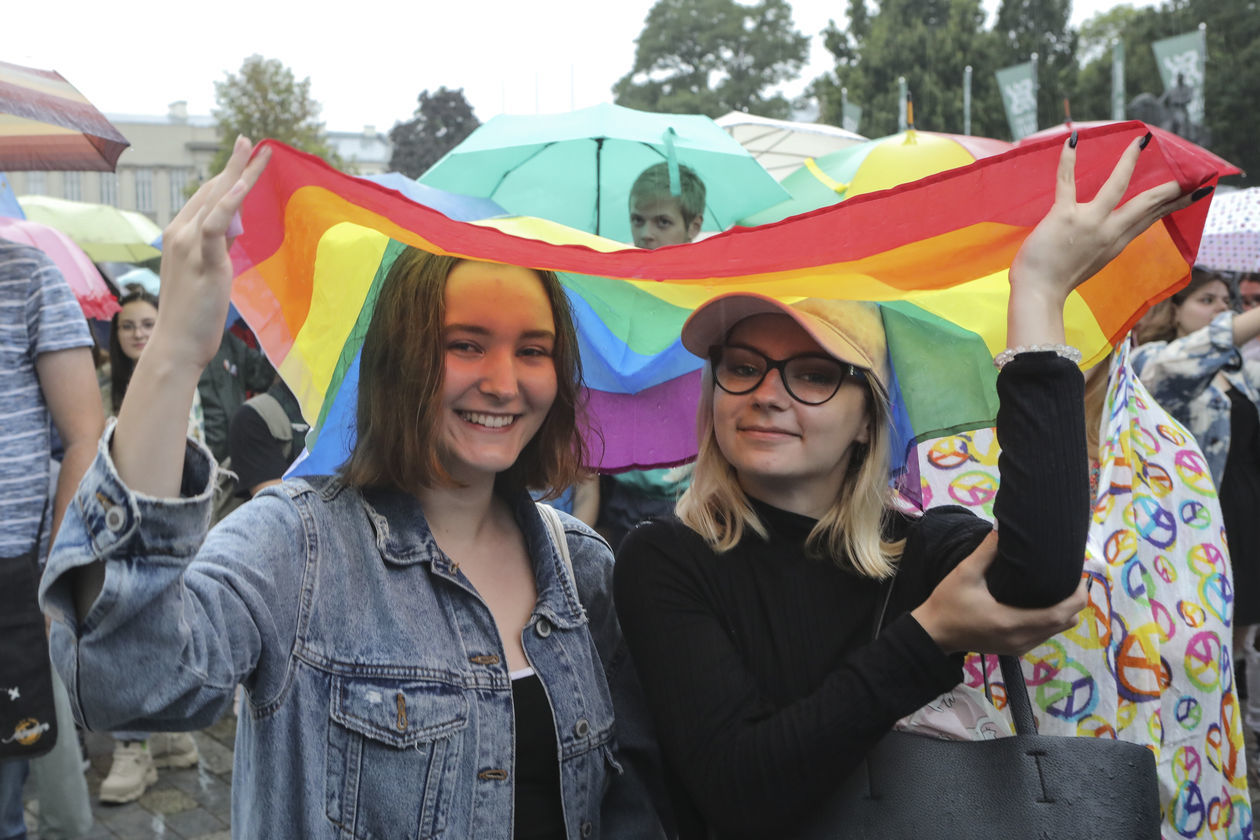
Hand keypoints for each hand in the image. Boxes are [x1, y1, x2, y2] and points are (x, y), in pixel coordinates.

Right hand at [148, 136, 270, 373]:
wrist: (177, 343)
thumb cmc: (194, 314)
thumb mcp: (207, 272)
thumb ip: (217, 247)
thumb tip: (233, 229)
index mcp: (179, 235)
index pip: (205, 197)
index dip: (225, 176)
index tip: (243, 156)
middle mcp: (179, 233)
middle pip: (211, 191)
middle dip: (233, 165)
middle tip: (250, 141)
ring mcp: (189, 245)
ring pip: (215, 200)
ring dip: (238, 174)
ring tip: (256, 151)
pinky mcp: (203, 261)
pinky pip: (216, 225)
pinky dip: (230, 202)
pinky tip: (244, 185)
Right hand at [911, 531, 1086, 655]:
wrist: (932, 633)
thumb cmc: (947, 603)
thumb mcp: (964, 574)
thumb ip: (986, 551)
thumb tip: (1003, 529)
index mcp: (1011, 622)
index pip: (1060, 614)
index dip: (1076, 595)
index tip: (1078, 574)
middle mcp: (1021, 639)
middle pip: (1066, 622)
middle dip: (1074, 600)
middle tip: (1070, 576)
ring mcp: (1019, 647)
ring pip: (1058, 630)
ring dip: (1064, 611)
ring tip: (1059, 586)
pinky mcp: (1015, 648)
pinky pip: (1045, 635)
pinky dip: (1051, 619)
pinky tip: (1043, 602)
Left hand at [1010, 132, 1201, 306]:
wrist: (1039, 293)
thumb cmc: (1060, 278)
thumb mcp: (1096, 260)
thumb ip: (1108, 241)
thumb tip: (1117, 226)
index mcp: (1117, 242)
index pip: (1152, 217)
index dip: (1175, 203)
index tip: (1195, 191)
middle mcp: (1109, 231)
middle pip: (1147, 203)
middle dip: (1170, 187)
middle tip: (1189, 171)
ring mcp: (1088, 222)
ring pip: (1117, 186)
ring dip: (1130, 161)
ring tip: (1140, 141)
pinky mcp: (1063, 217)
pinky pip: (1067, 182)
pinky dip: (1068, 160)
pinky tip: (1073, 140)